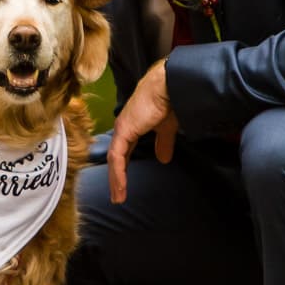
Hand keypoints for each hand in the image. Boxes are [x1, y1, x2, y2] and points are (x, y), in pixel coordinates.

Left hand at [106, 60, 178, 203]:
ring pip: (114, 160)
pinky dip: (118, 173)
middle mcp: (123, 127)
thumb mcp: (166, 128)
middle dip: (116, 177)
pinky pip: (117, 157)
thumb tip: (164, 159)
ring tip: (118, 197)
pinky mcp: (123, 131)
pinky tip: (121, 187)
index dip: (123, 167)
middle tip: (117, 195)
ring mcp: (122, 129)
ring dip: (116, 180)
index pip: (124, 150)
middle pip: (116, 157)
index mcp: (132, 125)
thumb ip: (163, 142)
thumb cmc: (169, 101)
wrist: (169, 87)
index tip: (124, 183)